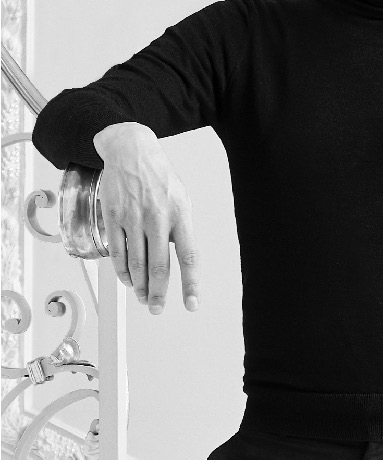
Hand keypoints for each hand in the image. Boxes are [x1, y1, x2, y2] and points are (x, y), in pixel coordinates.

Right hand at [94, 122, 200, 314]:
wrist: (131, 151)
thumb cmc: (160, 177)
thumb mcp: (181, 198)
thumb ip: (181, 228)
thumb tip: (180, 258)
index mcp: (180, 214)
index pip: (188, 256)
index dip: (191, 283)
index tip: (191, 303)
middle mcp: (158, 218)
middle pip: (159, 266)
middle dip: (158, 293)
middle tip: (157, 308)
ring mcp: (133, 217)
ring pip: (136, 263)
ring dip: (140, 286)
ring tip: (144, 297)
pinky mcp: (113, 217)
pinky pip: (117, 253)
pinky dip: (122, 272)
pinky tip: (128, 280)